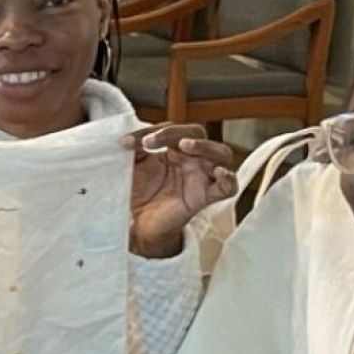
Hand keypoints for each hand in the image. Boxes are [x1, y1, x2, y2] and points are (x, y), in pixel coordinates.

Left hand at [124, 123, 236, 257]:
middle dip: (174, 132)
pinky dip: (228, 178)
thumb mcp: (132, 168)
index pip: (172, 129)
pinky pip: (228, 187)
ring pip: (221, 153)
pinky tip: (219, 173)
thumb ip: (133, 151)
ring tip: (184, 145)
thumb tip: (126, 140)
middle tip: (149, 142)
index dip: (149, 131)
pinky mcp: (206, 197)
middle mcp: (192, 159)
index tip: (125, 143)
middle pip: (197, 133)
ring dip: (204, 145)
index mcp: (174, 148)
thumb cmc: (141, 194)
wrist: (142, 225)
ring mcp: (202, 176)